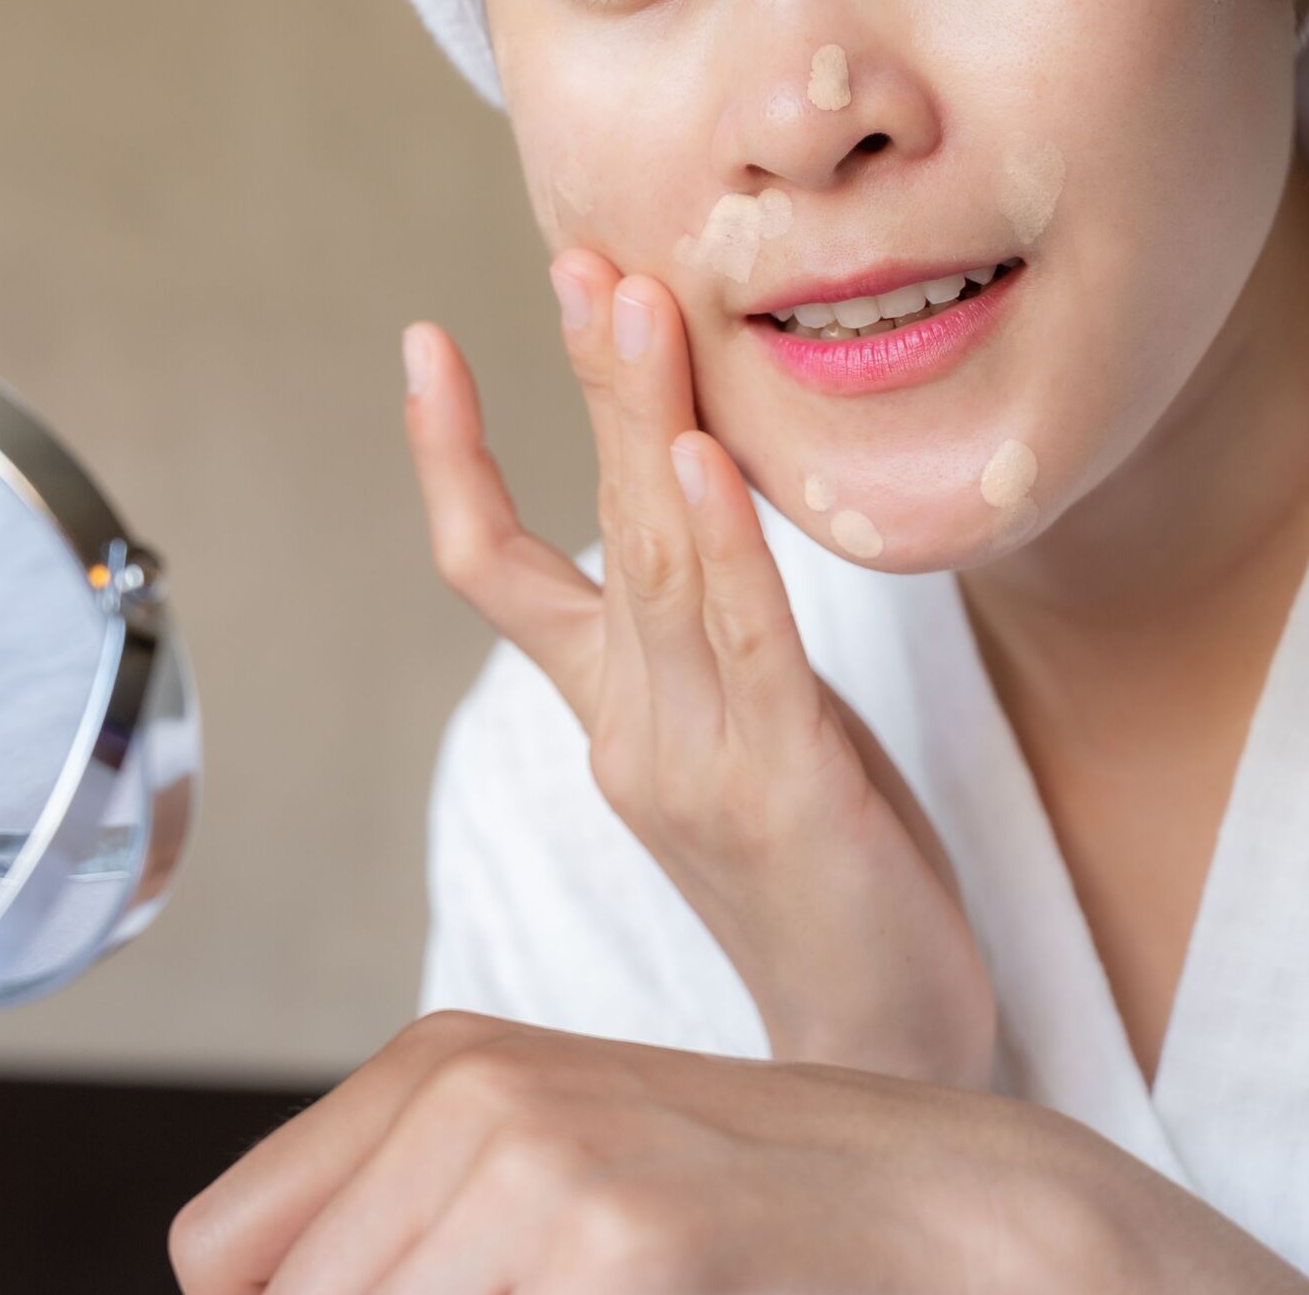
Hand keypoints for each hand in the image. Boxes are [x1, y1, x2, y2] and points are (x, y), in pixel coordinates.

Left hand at [171, 1013, 1308, 1293]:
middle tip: (537, 1293)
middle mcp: (464, 1088)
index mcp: (431, 1065)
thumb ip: (391, 1236)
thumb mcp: (539, 1178)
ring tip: (598, 1292)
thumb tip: (230, 1294)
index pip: (221, 1254)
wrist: (942, 1198)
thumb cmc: (736, 1200)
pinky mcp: (618, 1233)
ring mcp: (539, 1154)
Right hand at [401, 249, 992, 1088]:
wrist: (882, 1051)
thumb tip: (696, 491)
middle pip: (590, 530)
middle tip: (580, 256)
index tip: (427, 340)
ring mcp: (699, 765)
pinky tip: (698, 456)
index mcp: (613, 715)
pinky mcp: (787, 793)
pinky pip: (748, 647)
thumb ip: (708, 628)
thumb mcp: (749, 733)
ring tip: (631, 303)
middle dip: (586, 385)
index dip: (449, 458)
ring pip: (661, 566)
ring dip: (641, 424)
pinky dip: (722, 545)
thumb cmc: (827, 879)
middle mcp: (632, 731)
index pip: (493, 571)